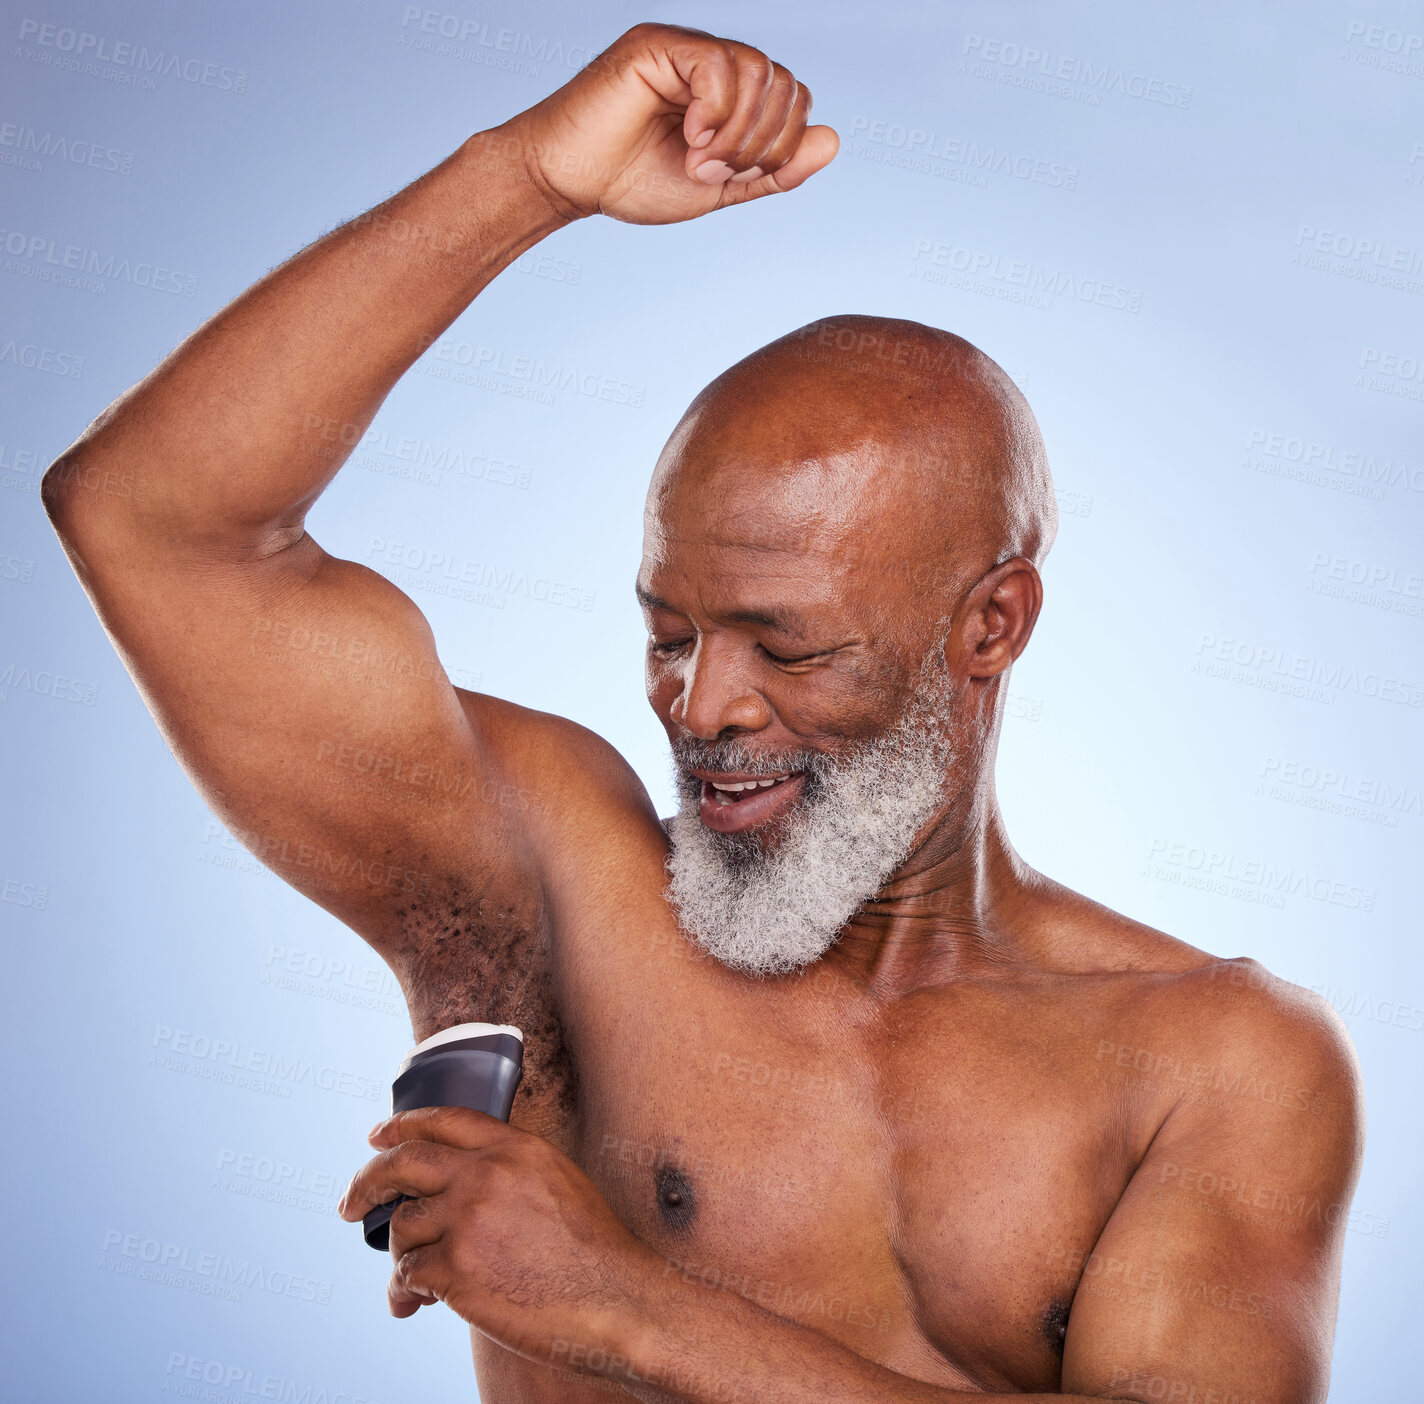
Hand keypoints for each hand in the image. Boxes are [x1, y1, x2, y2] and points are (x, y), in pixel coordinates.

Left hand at [338, 1106, 658, 1363]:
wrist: (616, 1301)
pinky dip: (405, 1291)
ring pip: (402, 1225)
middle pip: (403, 1161)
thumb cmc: (595, 1252)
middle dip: (367, 1181)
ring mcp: (468, 1218)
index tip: (378, 1137)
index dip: (402, 1125)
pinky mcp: (457, 1267)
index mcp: (514, 1147)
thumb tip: (458, 1181)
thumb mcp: (557, 1181)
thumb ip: (510, 1169)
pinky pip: (408, 1273)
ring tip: (411, 1282)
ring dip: (399, 1256)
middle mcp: (486, 1173)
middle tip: (350, 1204)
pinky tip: (415, 1304)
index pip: (443, 1120)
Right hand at [495, 21, 837, 224]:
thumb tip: (833, 140)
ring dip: (738, 131)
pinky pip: (719, 64)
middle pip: (784, 83)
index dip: (782, 145)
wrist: (572, 183)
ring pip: (758, 71)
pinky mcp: (659, 46)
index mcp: (729, 93)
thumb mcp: (719, 186)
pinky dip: (716, 109)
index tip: (737, 175)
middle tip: (716, 170)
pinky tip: (689, 134)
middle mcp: (712, 63)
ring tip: (699, 157)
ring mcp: (686, 50)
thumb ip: (773, 169)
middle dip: (763, 142)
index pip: (793, 98)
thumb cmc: (631, 182)